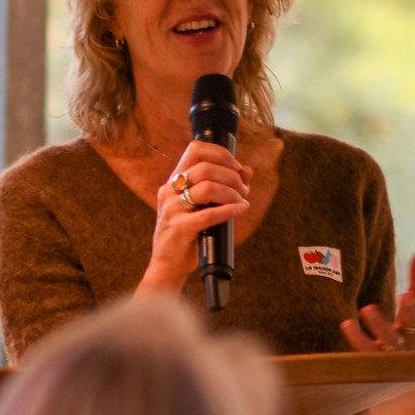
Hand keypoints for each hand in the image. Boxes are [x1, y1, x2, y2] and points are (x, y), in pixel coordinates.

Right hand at [136, 140, 252, 292]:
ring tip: (241, 201)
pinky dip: (230, 209)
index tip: (236, 166)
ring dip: (232, 193)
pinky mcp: (180, 228)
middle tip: (243, 190)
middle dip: (232, 177)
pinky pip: (210, 213)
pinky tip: (240, 209)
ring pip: (209, 187)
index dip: (220, 153)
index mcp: (173, 182)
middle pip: (206, 168)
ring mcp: (172, 209)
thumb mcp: (200, 207)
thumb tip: (247, 170)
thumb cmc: (186, 235)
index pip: (195, 149)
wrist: (167, 265)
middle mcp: (169, 191)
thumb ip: (223, 187)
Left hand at [341, 249, 414, 353]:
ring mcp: (395, 353)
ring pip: (389, 339)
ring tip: (367, 309)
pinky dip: (357, 338)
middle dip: (411, 312)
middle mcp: (411, 338)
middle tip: (406, 296)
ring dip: (380, 325)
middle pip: (414, 325)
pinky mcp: (377, 363)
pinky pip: (367, 351)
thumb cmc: (414, 338)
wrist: (411, 382)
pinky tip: (346, 323)